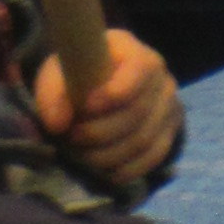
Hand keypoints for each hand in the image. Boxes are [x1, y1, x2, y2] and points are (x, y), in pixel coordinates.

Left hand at [34, 29, 181, 188]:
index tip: (82, 109)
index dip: (111, 94)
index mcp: (135, 52)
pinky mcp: (169, 135)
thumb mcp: (60, 72)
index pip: (137, 71)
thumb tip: (57, 124)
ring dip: (107, 154)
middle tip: (71, 138)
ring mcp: (170, 108)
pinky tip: (101, 170)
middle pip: (137, 113)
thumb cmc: (80, 75)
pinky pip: (152, 158)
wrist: (101, 87)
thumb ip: (53, 93)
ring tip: (80, 154)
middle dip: (99, 132)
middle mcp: (161, 78)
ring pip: (143, 141)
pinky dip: (125, 169)